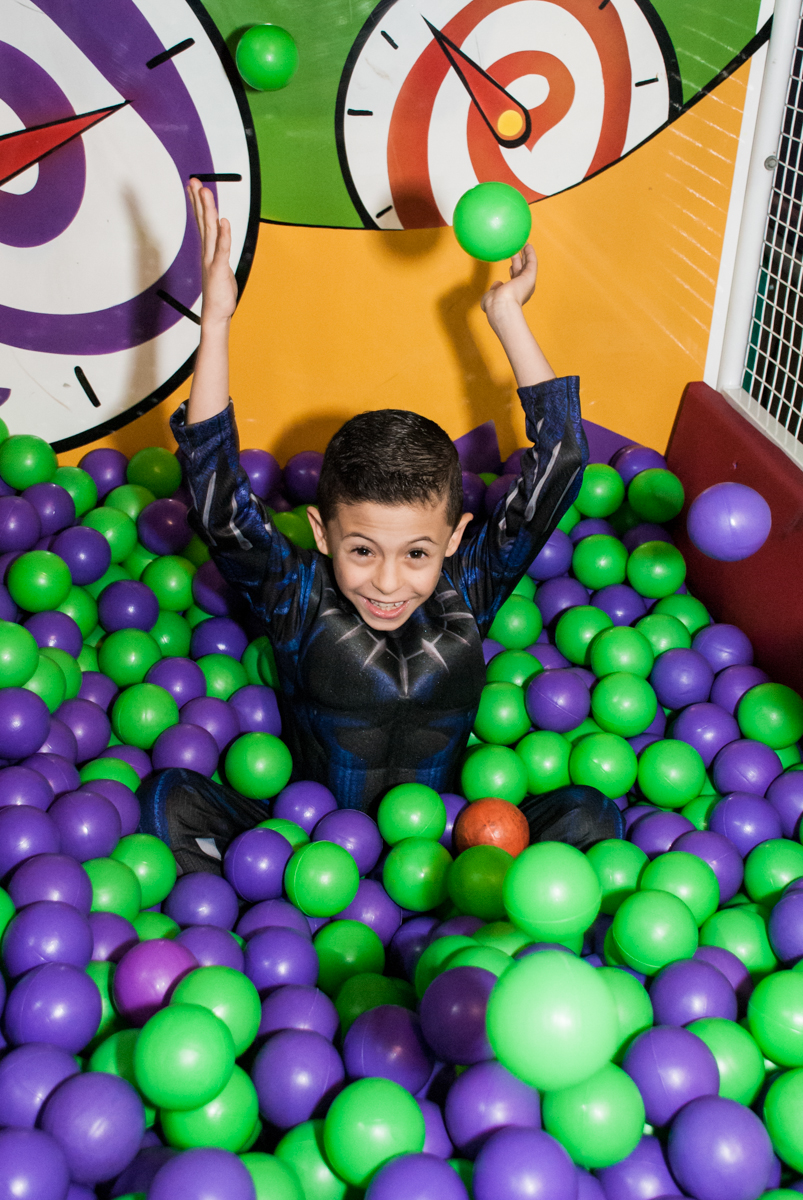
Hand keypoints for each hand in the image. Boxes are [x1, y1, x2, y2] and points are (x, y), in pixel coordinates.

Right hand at [188, 177, 237, 326]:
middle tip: (194, 180)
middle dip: (199, 200)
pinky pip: (222, 250)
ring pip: (210, 231)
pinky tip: (223, 221)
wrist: (216, 314)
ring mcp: (212, 260)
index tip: (193, 186)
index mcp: (208, 251)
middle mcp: (207, 252)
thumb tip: (220, 240)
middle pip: (203, 221)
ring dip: (208, 210)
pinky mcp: (219, 270)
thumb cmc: (219, 292)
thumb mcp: (220, 268)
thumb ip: (219, 253)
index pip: (202, 222)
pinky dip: (224, 235)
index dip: (197, 204)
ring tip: (205, 192)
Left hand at [480, 243, 537, 324]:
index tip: (510, 265)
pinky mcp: (530, 276)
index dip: (513, 272)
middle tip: (517, 249)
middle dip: (519, 260)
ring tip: (523, 243)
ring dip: (525, 254)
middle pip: (521, 270)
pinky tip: (528, 245)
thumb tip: (497, 283)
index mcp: (513, 293)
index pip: (514, 281)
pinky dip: (531, 253)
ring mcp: (527, 282)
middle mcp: (522, 288)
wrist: (501, 306)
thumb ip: (494, 290)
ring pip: (527, 264)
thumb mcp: (491, 297)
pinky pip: (532, 262)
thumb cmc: (493, 305)